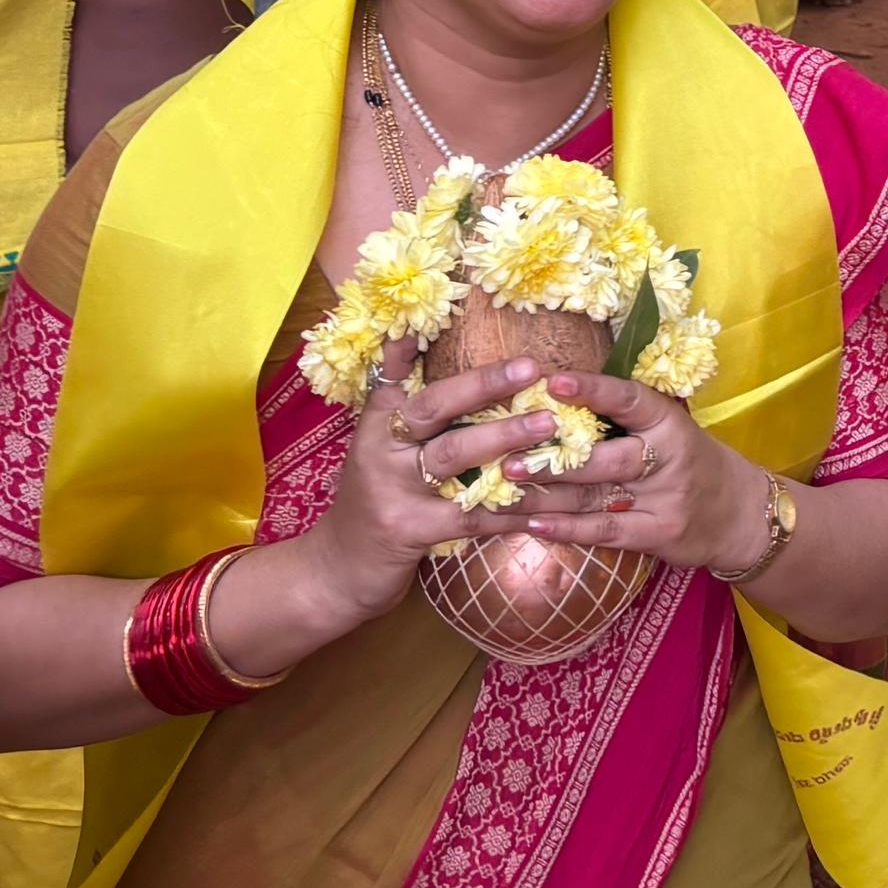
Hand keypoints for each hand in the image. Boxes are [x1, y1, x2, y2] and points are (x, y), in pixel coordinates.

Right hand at [290, 347, 574, 629]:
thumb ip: (397, 394)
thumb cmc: (372, 497)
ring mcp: (394, 492)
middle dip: (484, 387)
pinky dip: (510, 509)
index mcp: (377, 422)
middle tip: (532, 370)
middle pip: (434, 409)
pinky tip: (545, 502)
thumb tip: (410, 332)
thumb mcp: (376, 443)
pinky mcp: (410, 531)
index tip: (433, 317)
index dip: (414, 347)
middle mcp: (381, 450)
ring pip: (456, 458)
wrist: (336, 570)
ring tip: (550, 428)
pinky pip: (470, 515)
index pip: (397, 375)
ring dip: (507, 441)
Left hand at [497, 372, 778, 573]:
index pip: (629, 399)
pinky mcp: (659, 533)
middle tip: (508, 452)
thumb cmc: (690, 461)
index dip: (592, 389)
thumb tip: (553, 399)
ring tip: (503, 488)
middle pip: (605, 456)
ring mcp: (665, 498)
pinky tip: (535, 522)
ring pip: (596, 496)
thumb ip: (624, 418)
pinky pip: (606, 531)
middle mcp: (668, 457)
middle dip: (554, 457)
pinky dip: (568, 528)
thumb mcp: (668, 428)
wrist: (740, 513)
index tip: (551, 381)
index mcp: (669, 421)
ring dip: (545, 494)